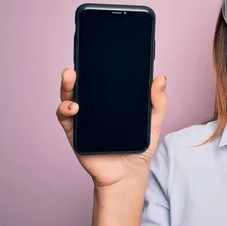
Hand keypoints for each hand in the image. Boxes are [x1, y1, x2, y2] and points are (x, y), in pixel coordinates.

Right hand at [56, 68, 167, 187]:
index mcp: (110, 101)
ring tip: (71, 78)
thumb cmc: (139, 147)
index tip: (95, 51)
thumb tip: (161, 78)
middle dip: (75, 72)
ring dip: (66, 86)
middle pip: (81, 85)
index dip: (96, 65)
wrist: (129, 174)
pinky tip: (74, 107)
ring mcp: (83, 119)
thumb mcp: (153, 122)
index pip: (100, 79)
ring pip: (69, 97)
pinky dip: (65, 110)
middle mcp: (94, 107)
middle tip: (76, 63)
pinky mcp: (75, 134)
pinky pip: (65, 118)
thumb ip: (158, 102)